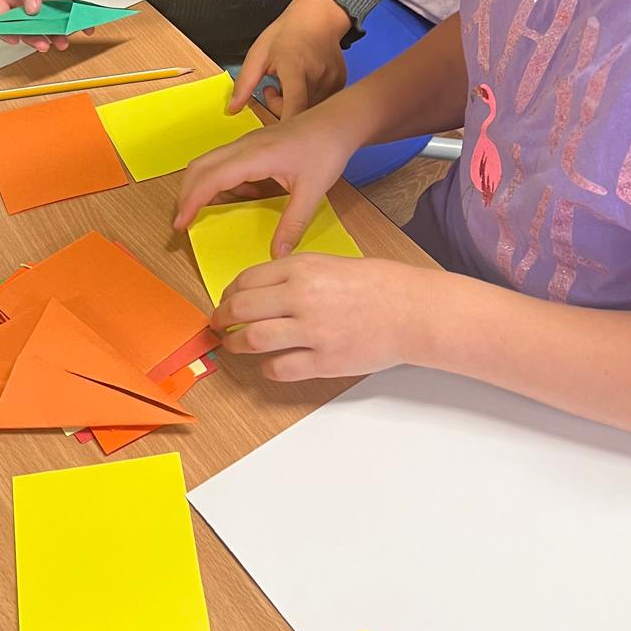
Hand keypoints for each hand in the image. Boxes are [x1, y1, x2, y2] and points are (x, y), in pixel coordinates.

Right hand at [0, 0, 79, 52]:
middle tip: (44, 44)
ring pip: (46, 20)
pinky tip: (82, 26)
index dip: (5, 30)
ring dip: (55, 31)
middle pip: (25, 23)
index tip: (16, 40)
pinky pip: (66, 8)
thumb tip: (31, 8)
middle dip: (34, 35)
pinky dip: (75, 18)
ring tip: (62, 40)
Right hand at [175, 101, 362, 255]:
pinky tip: (234, 198)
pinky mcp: (252, 146)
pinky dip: (218, 182)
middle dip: (186, 195)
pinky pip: (224, 163)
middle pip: (199, 167)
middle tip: (183, 223)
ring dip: (200, 187)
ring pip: (209, 163)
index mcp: (254, 156)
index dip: (191, 202)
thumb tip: (277, 255)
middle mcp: (244, 146)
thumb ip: (293, 224)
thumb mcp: (313, 191)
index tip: (180, 224)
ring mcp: (246, 144)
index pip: (210, 178)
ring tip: (200, 215)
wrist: (337, 122)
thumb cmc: (326, 150)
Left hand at [214, 255, 430, 381]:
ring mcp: (312, 331)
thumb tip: (259, 290)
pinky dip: (267, 368)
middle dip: (221, 318)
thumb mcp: (330, 263)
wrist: (412, 310)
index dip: (228, 294)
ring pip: (252, 339)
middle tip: (218, 325)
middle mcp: (301, 297)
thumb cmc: (377, 284)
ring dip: (235, 344)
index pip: (246, 281)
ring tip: (234, 345)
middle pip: (240, 309)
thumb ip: (294, 274)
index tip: (226, 302)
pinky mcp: (324, 360)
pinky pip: (280, 368)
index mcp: (302, 268)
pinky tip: (269, 365)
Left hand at [229, 0, 350, 119]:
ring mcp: (332, 81)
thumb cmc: (289, 32)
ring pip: (311, 112)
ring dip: (295, 106)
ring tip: (288, 85)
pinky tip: (303, 84)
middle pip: (299, 113)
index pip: (295, 104)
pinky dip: (308, 101)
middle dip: (281, 111)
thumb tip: (232, 109)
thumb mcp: (259, 52)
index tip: (277, 139)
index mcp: (295, 66)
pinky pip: (321, 104)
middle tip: (271, 90)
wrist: (320, 15)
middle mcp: (317, 76)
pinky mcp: (340, 85)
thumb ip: (245, 83)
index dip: (287, 125)